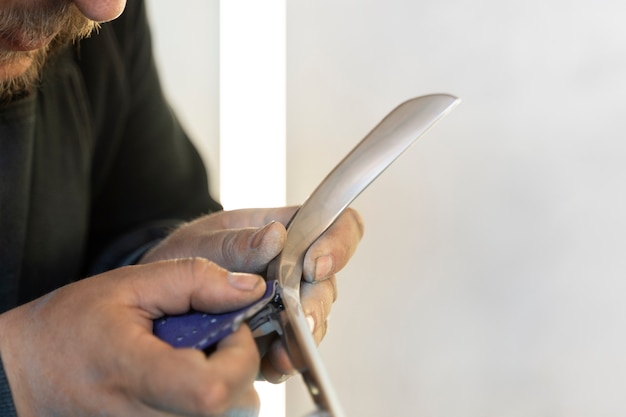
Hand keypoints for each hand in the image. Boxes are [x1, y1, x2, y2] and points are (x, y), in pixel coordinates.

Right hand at [0, 258, 265, 416]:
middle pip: (233, 405)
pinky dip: (207, 395)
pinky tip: (183, 373)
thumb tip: (250, 289)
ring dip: (225, 380)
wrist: (27, 376)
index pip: (213, 391)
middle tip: (210, 336)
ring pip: (226, 416)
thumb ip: (194, 281)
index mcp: (135, 375)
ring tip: (191, 355)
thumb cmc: (70, 329)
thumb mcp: (128, 286)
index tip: (229, 327)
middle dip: (238, 363)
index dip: (239, 355)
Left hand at [141, 207, 364, 381]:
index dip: (338, 244)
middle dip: (315, 304)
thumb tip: (275, 236)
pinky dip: (284, 360)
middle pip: (328, 283)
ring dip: (302, 338)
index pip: (337, 226)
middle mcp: (298, 267)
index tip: (314, 265)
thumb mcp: (204, 241)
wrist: (163, 293)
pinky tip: (269, 365)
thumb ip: (238, 242)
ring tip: (282, 353)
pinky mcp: (279, 335)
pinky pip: (293, 350)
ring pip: (315, 320)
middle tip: (301, 319)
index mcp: (290, 230)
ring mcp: (291, 303)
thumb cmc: (188, 255)